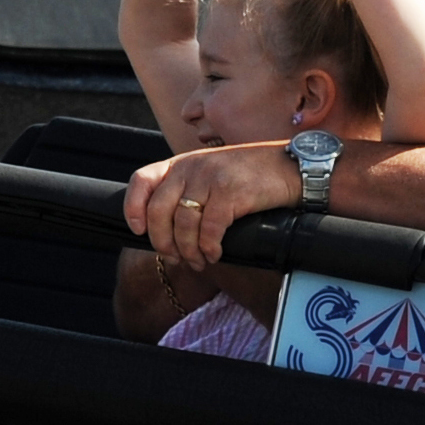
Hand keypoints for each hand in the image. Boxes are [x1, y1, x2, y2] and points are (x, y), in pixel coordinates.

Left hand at [124, 143, 301, 267]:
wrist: (290, 167)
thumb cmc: (251, 176)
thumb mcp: (212, 173)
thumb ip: (188, 191)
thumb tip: (168, 231)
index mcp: (182, 163)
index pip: (141, 180)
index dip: (134, 207)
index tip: (139, 230)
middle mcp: (191, 167)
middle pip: (159, 211)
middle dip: (163, 242)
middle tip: (175, 258)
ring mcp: (210, 178)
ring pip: (183, 225)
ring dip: (188, 251)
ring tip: (199, 261)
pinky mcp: (230, 192)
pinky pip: (209, 230)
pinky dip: (209, 248)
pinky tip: (215, 254)